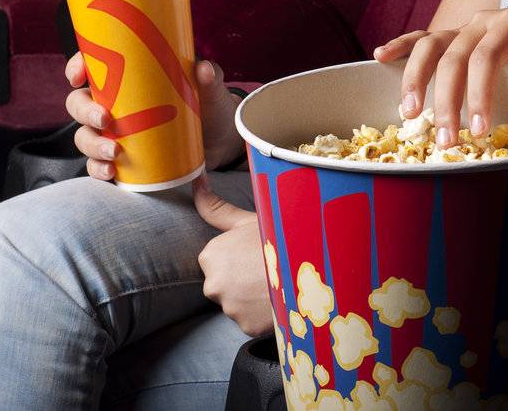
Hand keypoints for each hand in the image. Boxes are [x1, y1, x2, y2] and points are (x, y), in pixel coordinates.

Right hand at [65, 53, 243, 179]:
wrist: (221, 139)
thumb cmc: (209, 104)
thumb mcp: (209, 88)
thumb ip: (209, 77)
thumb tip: (204, 69)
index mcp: (128, 78)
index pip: (92, 66)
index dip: (77, 67)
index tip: (78, 76)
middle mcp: (114, 104)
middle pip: (79, 103)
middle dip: (84, 111)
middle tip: (105, 119)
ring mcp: (115, 132)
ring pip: (84, 136)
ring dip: (92, 145)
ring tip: (114, 152)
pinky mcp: (122, 157)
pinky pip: (97, 164)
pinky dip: (98, 169)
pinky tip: (110, 171)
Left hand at [194, 177, 273, 336]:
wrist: (313, 265)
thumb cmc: (281, 236)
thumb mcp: (250, 218)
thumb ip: (216, 207)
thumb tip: (195, 180)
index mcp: (211, 255)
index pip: (218, 259)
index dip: (239, 254)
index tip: (259, 250)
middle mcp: (213, 284)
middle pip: (225, 282)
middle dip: (243, 278)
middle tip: (270, 266)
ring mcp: (229, 308)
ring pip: (239, 302)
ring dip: (254, 295)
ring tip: (279, 281)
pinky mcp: (246, 326)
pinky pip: (252, 318)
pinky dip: (264, 312)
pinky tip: (280, 298)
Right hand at [372, 0, 507, 147]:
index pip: (486, 59)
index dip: (479, 94)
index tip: (480, 130)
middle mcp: (483, 22)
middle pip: (454, 59)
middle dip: (447, 102)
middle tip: (446, 141)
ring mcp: (466, 27)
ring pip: (431, 47)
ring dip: (416, 80)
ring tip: (409, 113)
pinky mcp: (456, 33)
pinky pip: (424, 36)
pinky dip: (402, 45)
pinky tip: (380, 56)